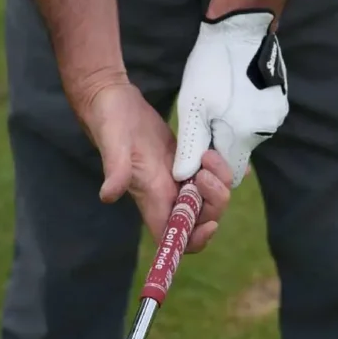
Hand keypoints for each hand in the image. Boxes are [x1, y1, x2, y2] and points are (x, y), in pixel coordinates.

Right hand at [79, 82, 233, 252]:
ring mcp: (178, 174)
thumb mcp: (113, 141)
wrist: (113, 98)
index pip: (173, 236)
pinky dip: (226, 168)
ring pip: (210, 194)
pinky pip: (212, 172)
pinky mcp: (186, 158)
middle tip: (206, 171)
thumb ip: (115, 167)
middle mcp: (167, 190)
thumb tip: (108, 196)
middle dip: (216, 201)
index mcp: (151, 195)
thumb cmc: (109, 120)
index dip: (194, 240)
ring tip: (208, 154)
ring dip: (220, 180)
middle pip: (201, 216)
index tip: (210, 223)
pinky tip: (230, 156)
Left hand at [174, 10, 288, 187]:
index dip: (212, 167)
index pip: (230, 172)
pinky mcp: (280, 99)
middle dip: (221, 142)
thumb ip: (191, 145)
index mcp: (244, 136)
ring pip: (249, 133)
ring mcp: (277, 114)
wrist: (242, 28)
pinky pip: (258, 117)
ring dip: (232, 125)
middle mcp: (266, 130)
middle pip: (239, 151)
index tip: (199, 149)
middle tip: (205, 117)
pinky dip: (245, 111)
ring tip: (219, 100)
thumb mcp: (194, 106)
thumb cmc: (214, 66)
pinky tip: (234, 91)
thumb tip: (183, 178)